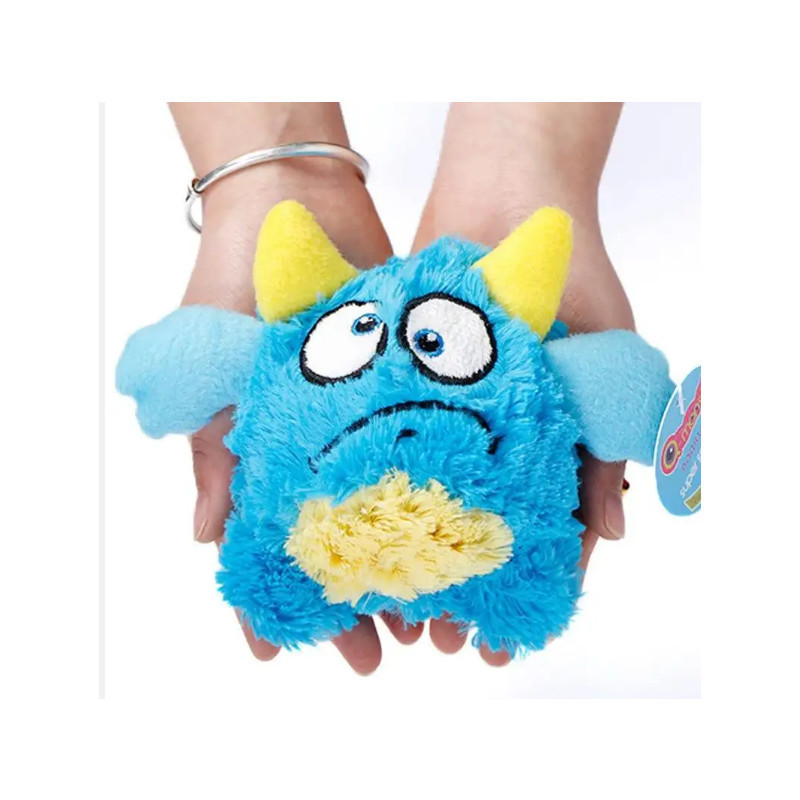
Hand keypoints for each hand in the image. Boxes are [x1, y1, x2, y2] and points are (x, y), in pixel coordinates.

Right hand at [185, 163, 425, 673]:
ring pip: (398, 512)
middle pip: (345, 542)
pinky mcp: (412, 387)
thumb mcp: (213, 371)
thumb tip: (206, 535)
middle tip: (388, 652)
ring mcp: (367, 419)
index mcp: (267, 451)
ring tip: (438, 619)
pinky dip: (452, 502)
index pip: (272, 544)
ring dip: (417, 566)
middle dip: (364, 601)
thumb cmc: (233, 287)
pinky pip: (439, 456)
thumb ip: (215, 453)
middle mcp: (320, 443)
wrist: (291, 205)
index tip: (280, 656)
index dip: (274, 600)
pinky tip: (474, 546)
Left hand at [412, 102, 629, 665]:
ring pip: (416, 499)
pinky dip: (364, 489)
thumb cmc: (571, 272)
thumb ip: (606, 439)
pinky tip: (345, 536)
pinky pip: (376, 444)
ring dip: (401, 554)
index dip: (511, 596)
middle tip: (427, 640)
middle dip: (448, 587)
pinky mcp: (395, 381)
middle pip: (468, 530)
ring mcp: (442, 412)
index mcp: (545, 445)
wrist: (507, 191)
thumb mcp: (608, 353)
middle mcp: (492, 437)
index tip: (490, 647)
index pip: (529, 541)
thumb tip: (615, 530)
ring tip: (382, 610)